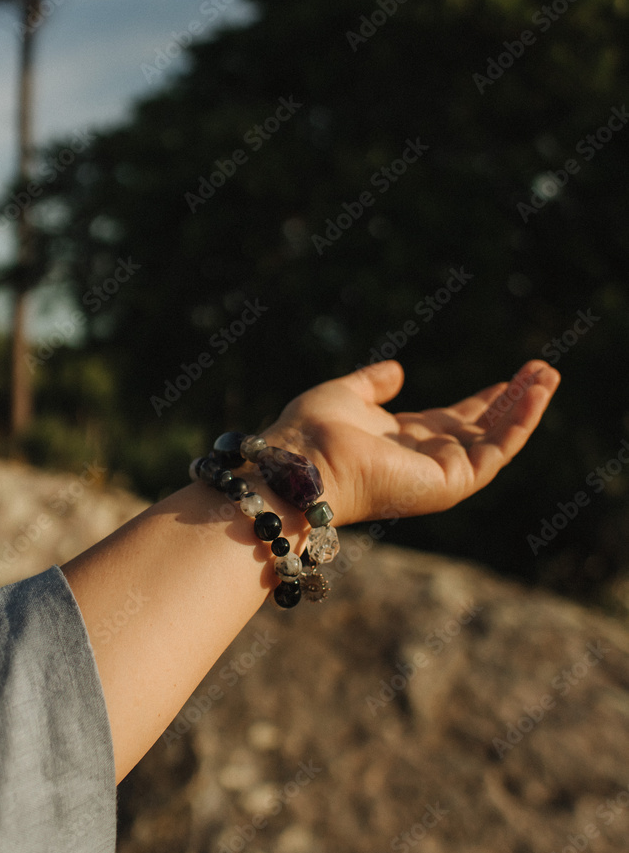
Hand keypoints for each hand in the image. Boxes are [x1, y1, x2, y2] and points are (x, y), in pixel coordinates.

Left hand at [264, 360, 560, 525]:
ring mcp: (441, 473)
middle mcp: (425, 459)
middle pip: (482, 428)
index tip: (509, 378)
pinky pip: (496, 451)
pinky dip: (519, 422)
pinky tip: (536, 393)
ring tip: (549, 375)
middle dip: (512, 400)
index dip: (483, 399)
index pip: (454, 420)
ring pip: (496, 439)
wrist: (302, 464)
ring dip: (525, 408)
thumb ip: (373, 383)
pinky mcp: (451, 482)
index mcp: (402, 440)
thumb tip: (398, 371)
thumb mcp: (346, 394)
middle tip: (542, 370)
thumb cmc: (313, 432)